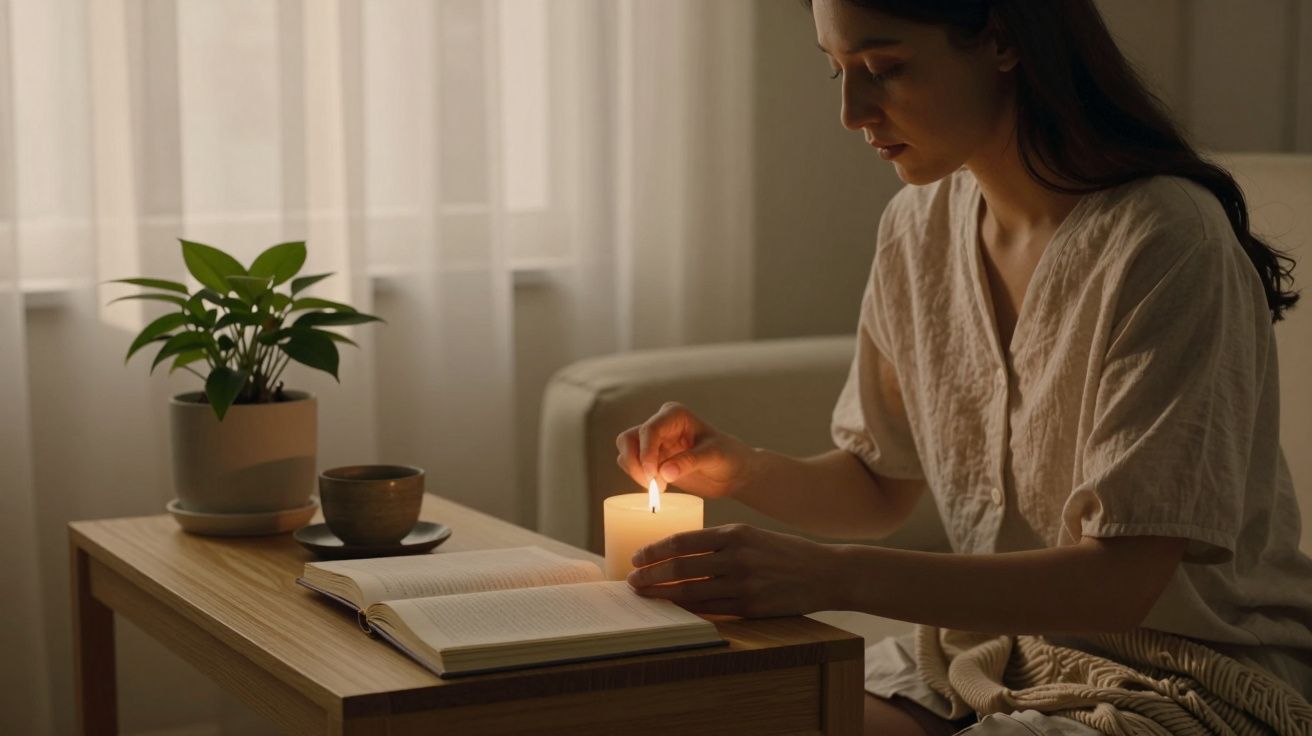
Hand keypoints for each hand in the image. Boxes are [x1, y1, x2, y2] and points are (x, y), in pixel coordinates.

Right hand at [615, 401, 755, 498]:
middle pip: (629, 439)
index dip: (646, 453)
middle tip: (653, 483)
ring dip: (635, 471)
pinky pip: (632, 465)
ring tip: (658, 487)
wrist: (733, 472)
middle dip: (635, 462)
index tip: (653, 475)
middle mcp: (660, 424)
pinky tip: (659, 487)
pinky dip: (638, 478)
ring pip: (626, 452)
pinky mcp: (652, 459)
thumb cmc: (728, 457)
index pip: (649, 430)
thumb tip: (664, 472)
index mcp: (675, 415)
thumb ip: (690, 461)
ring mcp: (654, 442)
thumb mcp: (714, 457)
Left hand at [625, 523, 845, 617]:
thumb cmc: (784, 553)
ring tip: (645, 596)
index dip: (654, 551)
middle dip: (650, 575)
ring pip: (690, 591)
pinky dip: (687, 609)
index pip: (683, 540)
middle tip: (632, 581)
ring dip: (663, 594)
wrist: (825, 572)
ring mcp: (743, 583)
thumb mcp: (752, 536)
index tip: (637, 558)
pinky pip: (710, 609)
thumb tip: (678, 554)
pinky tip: (674, 608)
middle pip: (680, 566)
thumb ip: (719, 543)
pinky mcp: (751, 606)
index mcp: (734, 532)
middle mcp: (736, 555)